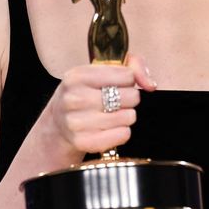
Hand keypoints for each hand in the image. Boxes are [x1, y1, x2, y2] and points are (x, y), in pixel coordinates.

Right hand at [39, 53, 156, 155]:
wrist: (58, 123)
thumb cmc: (86, 93)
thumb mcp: (102, 71)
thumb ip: (133, 66)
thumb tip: (150, 84)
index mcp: (77, 76)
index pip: (127, 75)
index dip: (128, 80)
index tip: (118, 84)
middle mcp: (74, 98)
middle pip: (130, 97)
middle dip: (130, 98)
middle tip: (118, 101)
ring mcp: (76, 122)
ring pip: (128, 117)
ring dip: (126, 116)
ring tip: (113, 114)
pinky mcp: (83, 142)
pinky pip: (123, 135)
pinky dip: (122, 132)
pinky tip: (111, 128)